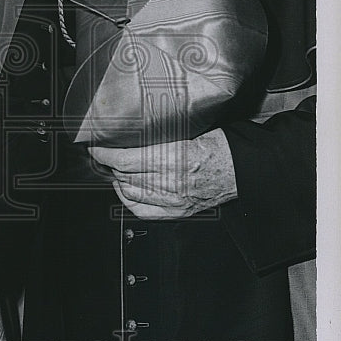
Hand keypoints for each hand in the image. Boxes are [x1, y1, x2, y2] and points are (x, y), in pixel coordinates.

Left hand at [88, 128, 237, 219]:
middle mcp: (173, 181)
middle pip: (125, 176)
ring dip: (118, 180)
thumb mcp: (192, 130)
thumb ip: (163, 134)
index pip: (125, 160)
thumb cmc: (223, 147)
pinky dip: (129, 200)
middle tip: (105, 154)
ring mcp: (175, 199)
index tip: (96, 146)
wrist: (244, 170)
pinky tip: (126, 189)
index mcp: (176, 157)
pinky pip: (142, 210)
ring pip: (130, 192)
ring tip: (116, 168)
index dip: (105, 154)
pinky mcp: (178, 211)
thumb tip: (134, 129)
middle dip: (110, 164)